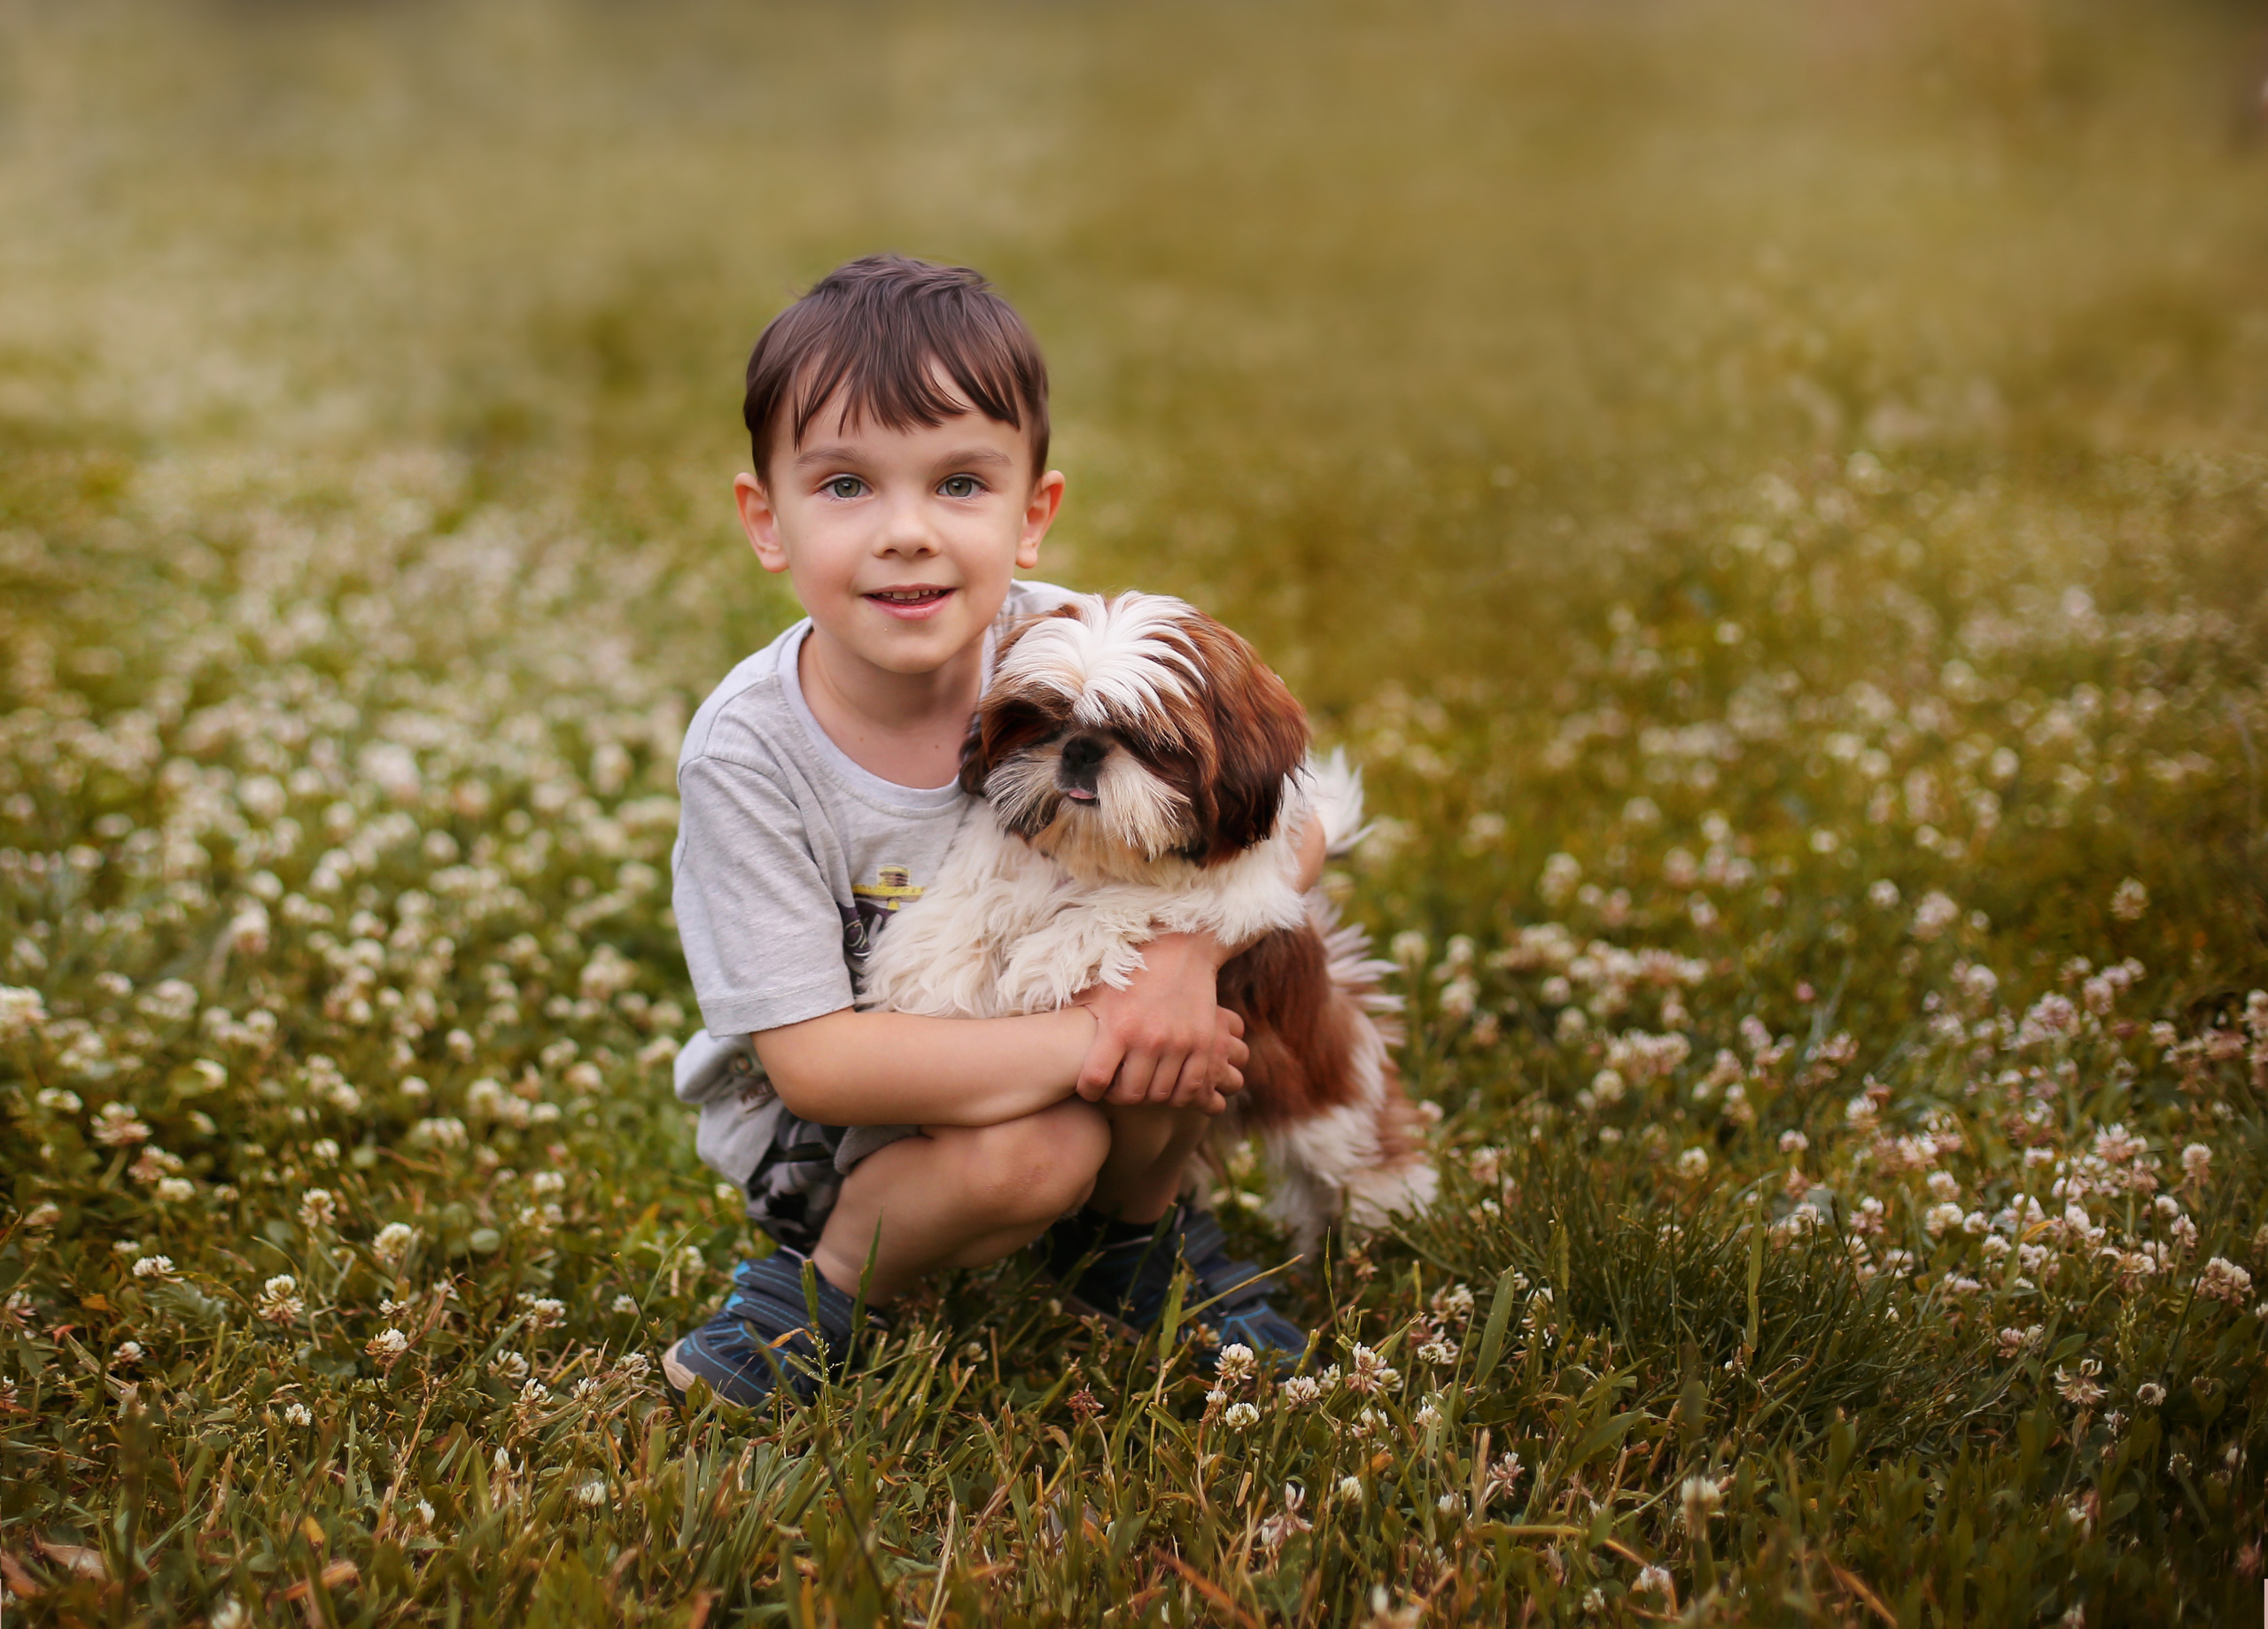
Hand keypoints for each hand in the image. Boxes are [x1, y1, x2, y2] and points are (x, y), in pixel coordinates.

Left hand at [1073, 933, 1246, 1109]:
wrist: (1181, 946)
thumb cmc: (1131, 968)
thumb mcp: (1096, 990)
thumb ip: (1070, 1014)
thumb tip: (1037, 1032)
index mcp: (1118, 1027)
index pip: (1095, 1081)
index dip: (1090, 1091)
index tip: (1092, 1088)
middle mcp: (1150, 1039)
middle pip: (1130, 1095)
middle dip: (1120, 1096)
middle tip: (1118, 1086)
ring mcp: (1180, 1044)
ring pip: (1161, 1095)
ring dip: (1149, 1095)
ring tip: (1142, 1082)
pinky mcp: (1204, 1044)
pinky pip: (1192, 1087)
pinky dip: (1180, 1094)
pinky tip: (1169, 1081)